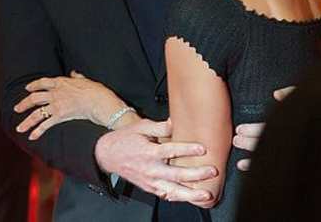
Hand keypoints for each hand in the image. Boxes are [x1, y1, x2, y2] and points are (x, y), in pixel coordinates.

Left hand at [14, 72, 131, 139]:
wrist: (98, 101)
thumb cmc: (94, 90)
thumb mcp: (84, 80)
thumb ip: (76, 77)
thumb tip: (73, 73)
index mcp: (60, 82)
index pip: (42, 82)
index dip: (33, 85)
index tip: (27, 88)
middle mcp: (55, 93)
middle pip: (34, 98)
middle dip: (23, 104)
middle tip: (17, 108)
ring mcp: (56, 105)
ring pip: (36, 113)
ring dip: (26, 122)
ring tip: (19, 128)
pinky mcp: (60, 116)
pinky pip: (45, 124)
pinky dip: (38, 131)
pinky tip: (32, 137)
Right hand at [95, 118, 216, 204]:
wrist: (108, 154)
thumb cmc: (126, 139)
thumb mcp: (141, 127)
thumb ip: (160, 126)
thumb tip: (175, 121)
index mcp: (149, 152)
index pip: (172, 151)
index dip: (188, 149)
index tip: (202, 148)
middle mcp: (151, 169)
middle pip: (177, 174)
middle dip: (196, 174)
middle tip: (211, 171)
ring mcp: (151, 181)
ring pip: (174, 191)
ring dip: (191, 194)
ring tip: (206, 194)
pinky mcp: (150, 188)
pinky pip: (167, 196)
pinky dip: (179, 198)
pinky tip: (191, 199)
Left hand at [234, 85, 294, 170]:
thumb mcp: (311, 94)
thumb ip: (292, 93)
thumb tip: (276, 95)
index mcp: (297, 124)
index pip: (271, 129)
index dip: (254, 130)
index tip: (239, 129)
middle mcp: (297, 139)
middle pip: (269, 143)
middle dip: (250, 142)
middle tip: (236, 138)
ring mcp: (298, 152)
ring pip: (271, 156)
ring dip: (252, 154)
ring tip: (237, 149)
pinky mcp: (300, 162)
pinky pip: (275, 167)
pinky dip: (256, 166)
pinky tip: (242, 166)